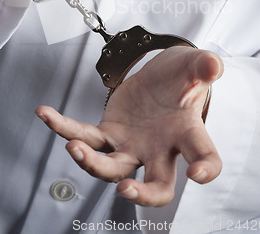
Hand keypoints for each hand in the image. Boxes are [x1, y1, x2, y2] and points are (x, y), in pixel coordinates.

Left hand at [35, 46, 223, 206]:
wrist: (160, 75)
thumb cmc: (181, 76)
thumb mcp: (194, 65)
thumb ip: (204, 66)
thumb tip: (213, 67)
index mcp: (187, 133)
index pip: (204, 156)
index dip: (206, 169)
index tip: (198, 174)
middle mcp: (160, 149)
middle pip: (156, 185)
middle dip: (141, 194)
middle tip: (125, 190)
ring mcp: (132, 145)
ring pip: (112, 167)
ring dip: (91, 162)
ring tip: (73, 147)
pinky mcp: (109, 134)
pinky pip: (84, 136)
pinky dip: (63, 127)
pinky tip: (45, 113)